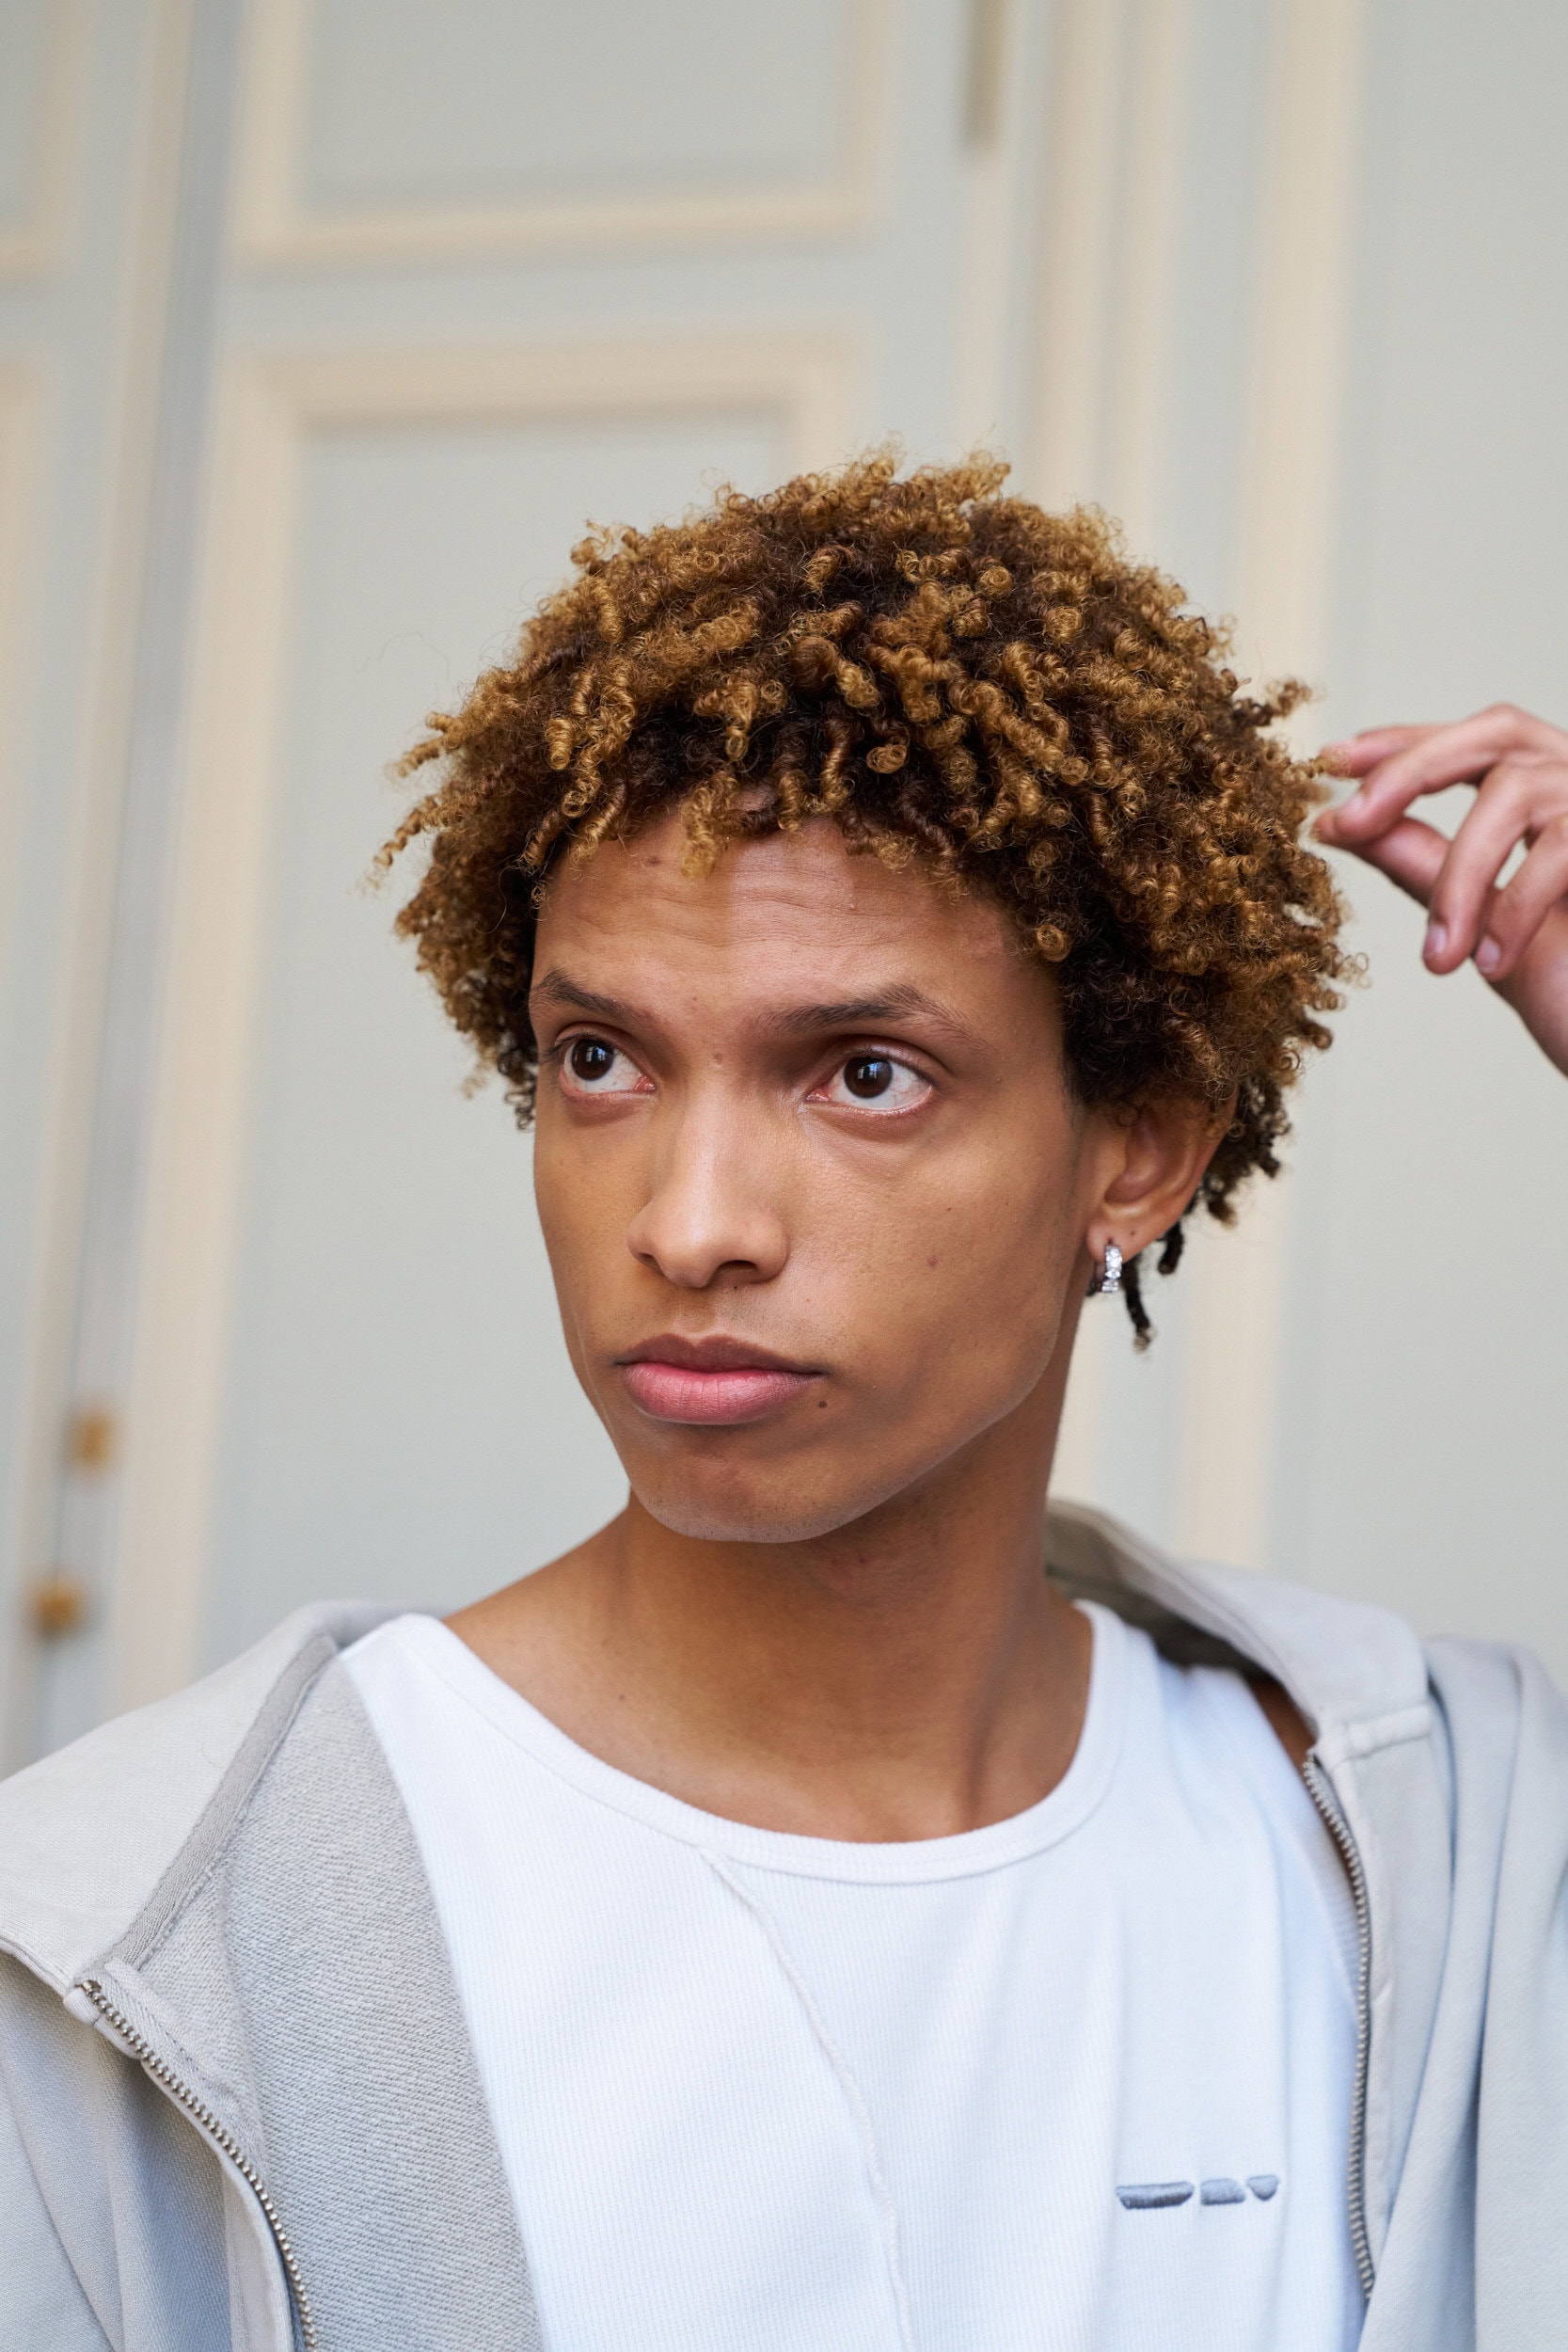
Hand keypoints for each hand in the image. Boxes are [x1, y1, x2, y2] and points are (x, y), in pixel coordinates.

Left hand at [1314, 704, 1567, 1077]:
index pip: (1475, 742)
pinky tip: (1490, 963)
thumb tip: (1339, 823)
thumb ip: (1422, 863)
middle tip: (1347, 825)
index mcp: (1552, 796)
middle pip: (1497, 733)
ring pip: (1516, 794)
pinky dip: (1513, 909)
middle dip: (1410, 773)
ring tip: (1438, 958)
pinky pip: (1560, 851)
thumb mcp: (1477, 921)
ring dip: (1460, 879)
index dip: (1404, 743)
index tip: (1332, 761)